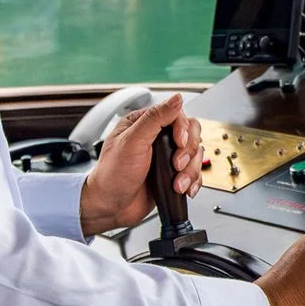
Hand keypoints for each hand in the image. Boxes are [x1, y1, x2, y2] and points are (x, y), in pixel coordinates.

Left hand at [77, 94, 200, 235]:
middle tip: (176, 165)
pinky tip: (184, 188)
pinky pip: (193, 172)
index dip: (182, 129)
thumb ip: (155, 118)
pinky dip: (193, 181)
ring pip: (194, 155)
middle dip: (187, 152)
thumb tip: (176, 98)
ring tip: (177, 183)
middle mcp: (156, 138)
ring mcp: (165, 157)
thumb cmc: (112, 175)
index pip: (176, 115)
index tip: (178, 143)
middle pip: (191, 134)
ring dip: (190, 171)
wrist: (110, 207)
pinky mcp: (172, 174)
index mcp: (144, 124)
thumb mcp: (132, 142)